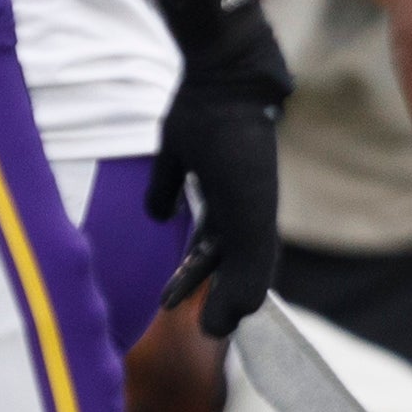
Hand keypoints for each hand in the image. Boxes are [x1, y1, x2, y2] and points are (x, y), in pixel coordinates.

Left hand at [146, 0, 290, 336]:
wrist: (223, 85)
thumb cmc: (239, 156)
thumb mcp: (249, 221)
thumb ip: (247, 272)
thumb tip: (228, 323)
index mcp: (253, 215)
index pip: (246, 269)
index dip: (230, 298)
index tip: (210, 327)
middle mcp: (235, 198)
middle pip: (221, 253)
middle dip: (201, 284)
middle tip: (172, 308)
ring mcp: (210, 174)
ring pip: (201, 227)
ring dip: (185, 260)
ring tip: (164, 288)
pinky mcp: (181, 148)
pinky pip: (171, 183)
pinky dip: (164, 202)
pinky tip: (157, 215)